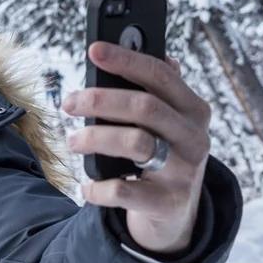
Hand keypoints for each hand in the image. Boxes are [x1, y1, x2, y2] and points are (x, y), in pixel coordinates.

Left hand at [62, 42, 213, 254]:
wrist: (176, 215)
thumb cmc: (163, 156)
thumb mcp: (166, 123)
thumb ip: (152, 91)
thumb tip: (130, 46)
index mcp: (193, 110)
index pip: (161, 75)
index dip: (126, 60)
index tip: (93, 50)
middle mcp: (194, 138)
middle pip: (145, 107)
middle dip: (101, 100)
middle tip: (69, 102)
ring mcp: (184, 172)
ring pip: (136, 144)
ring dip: (96, 138)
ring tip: (73, 141)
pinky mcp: (167, 203)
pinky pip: (124, 191)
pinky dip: (98, 187)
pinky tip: (87, 185)